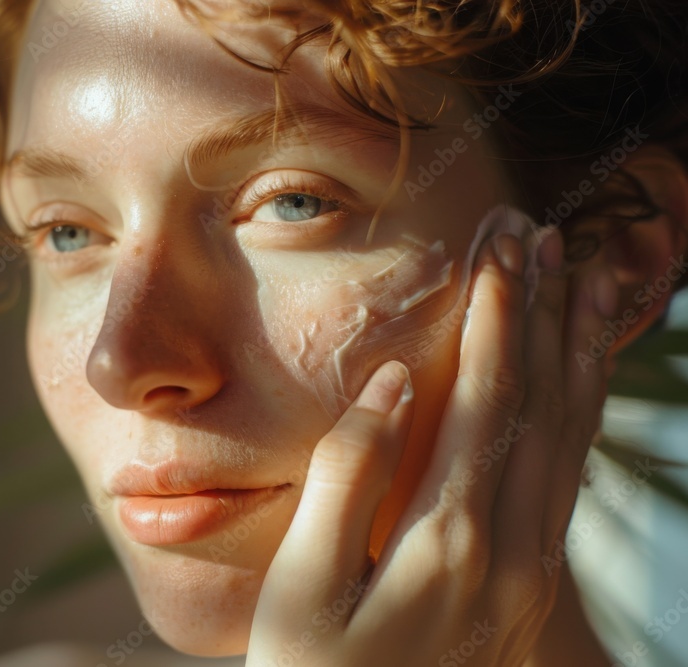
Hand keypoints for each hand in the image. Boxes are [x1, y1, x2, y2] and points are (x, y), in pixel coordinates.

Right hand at [246, 229, 614, 665]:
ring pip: (568, 439)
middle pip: (539, 404)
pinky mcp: (525, 587)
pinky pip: (566, 481)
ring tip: (584, 285)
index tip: (500, 243)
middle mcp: (508, 547)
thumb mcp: (303, 586)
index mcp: (450, 536)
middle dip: (541, 312)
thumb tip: (387, 382)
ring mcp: (526, 571)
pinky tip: (573, 385)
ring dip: (575, 356)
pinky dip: (577, 416)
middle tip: (545, 236)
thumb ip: (346, 475)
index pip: (484, 395)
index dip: (493, 313)